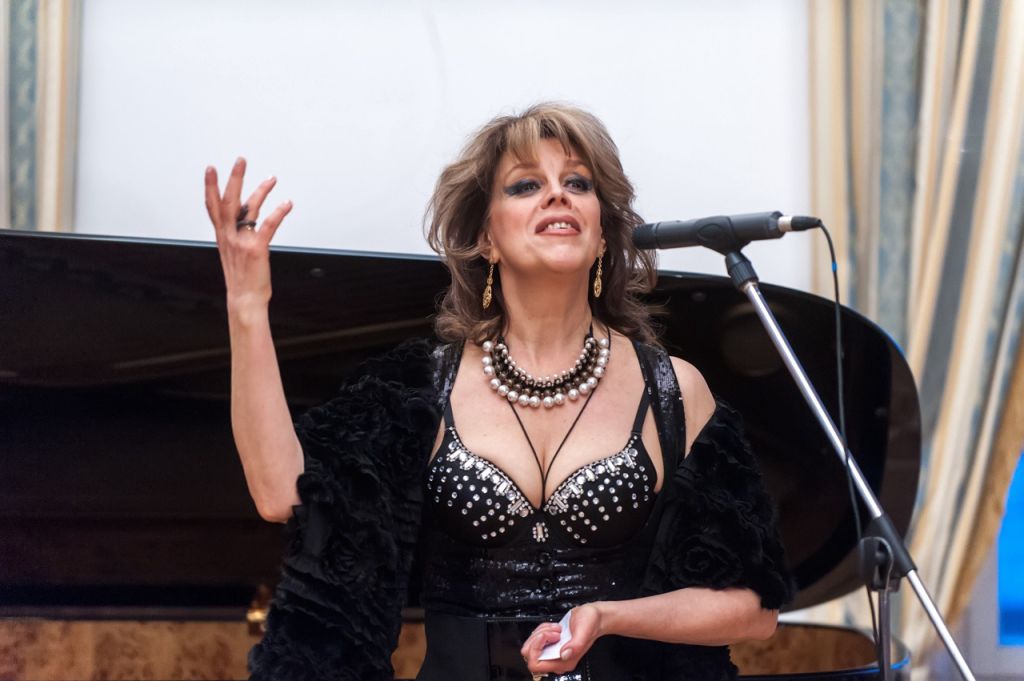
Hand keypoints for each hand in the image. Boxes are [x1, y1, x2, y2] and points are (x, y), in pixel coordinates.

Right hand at [204, 157, 292, 310]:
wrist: (244, 299)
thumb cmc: (242, 278)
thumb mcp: (233, 252)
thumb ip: (236, 232)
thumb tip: (244, 214)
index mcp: (222, 236)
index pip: (212, 206)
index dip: (210, 187)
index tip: (211, 169)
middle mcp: (229, 236)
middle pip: (228, 201)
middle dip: (233, 179)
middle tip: (240, 161)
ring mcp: (242, 242)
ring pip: (249, 209)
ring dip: (261, 191)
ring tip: (271, 178)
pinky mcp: (257, 249)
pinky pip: (268, 225)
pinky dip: (278, 212)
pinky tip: (286, 203)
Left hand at [520, 604, 602, 676]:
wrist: (594, 617)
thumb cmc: (591, 623)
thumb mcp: (584, 631)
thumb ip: (576, 645)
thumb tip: (564, 654)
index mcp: (565, 662)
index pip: (536, 665)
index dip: (536, 649)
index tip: (546, 637)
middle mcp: (558, 660)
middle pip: (530, 655)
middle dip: (537, 639)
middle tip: (552, 632)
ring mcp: (554, 652)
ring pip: (532, 646)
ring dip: (540, 633)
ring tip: (555, 629)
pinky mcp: (552, 644)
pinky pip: (536, 639)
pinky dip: (542, 629)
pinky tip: (554, 627)